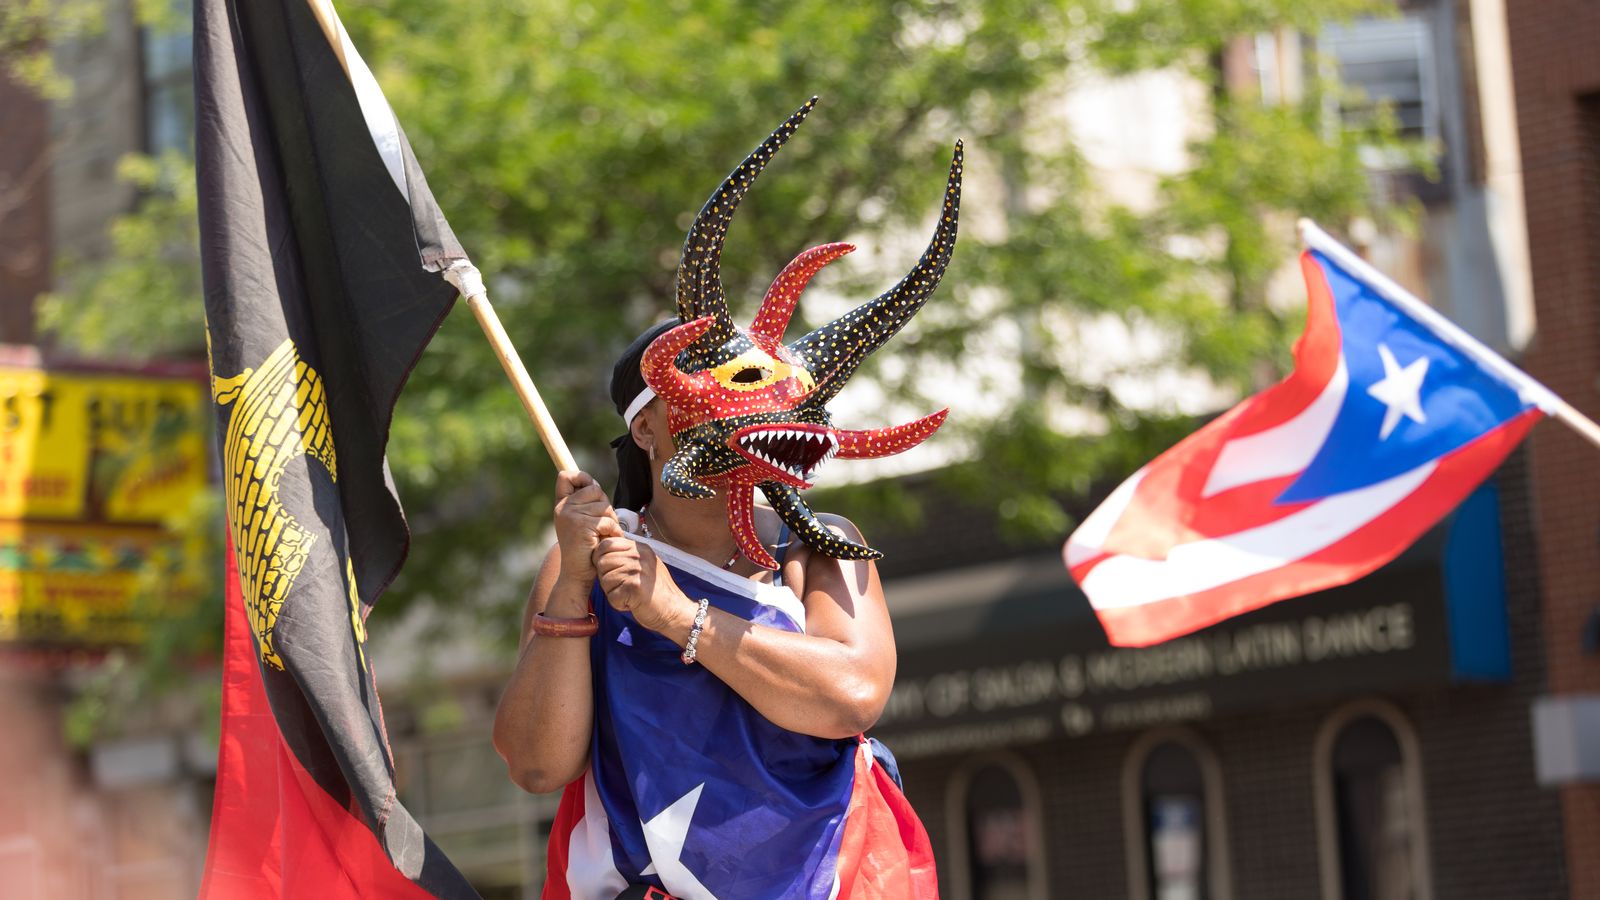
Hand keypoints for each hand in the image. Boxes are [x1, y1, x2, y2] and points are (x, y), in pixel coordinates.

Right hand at [553, 470, 620, 584]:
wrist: (576, 574)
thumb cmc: (584, 548)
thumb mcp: (580, 522)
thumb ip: (585, 503)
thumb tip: (594, 484)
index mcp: (561, 505)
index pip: (566, 476)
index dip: (582, 477)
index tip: (591, 487)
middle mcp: (563, 508)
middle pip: (594, 489)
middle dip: (605, 505)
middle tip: (602, 524)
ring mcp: (571, 516)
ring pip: (604, 505)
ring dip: (611, 521)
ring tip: (603, 535)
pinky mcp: (582, 526)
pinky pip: (608, 520)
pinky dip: (613, 531)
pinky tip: (605, 541)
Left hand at [593, 537, 683, 632]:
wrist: (674, 610)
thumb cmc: (656, 590)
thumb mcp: (644, 564)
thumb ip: (626, 555)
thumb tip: (600, 550)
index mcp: (640, 549)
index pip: (607, 543)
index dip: (601, 558)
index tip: (610, 570)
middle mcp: (639, 556)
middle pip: (602, 562)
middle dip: (606, 577)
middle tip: (621, 586)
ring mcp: (637, 571)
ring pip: (605, 579)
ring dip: (612, 592)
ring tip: (629, 595)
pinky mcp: (635, 588)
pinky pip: (611, 596)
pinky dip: (618, 604)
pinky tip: (632, 603)